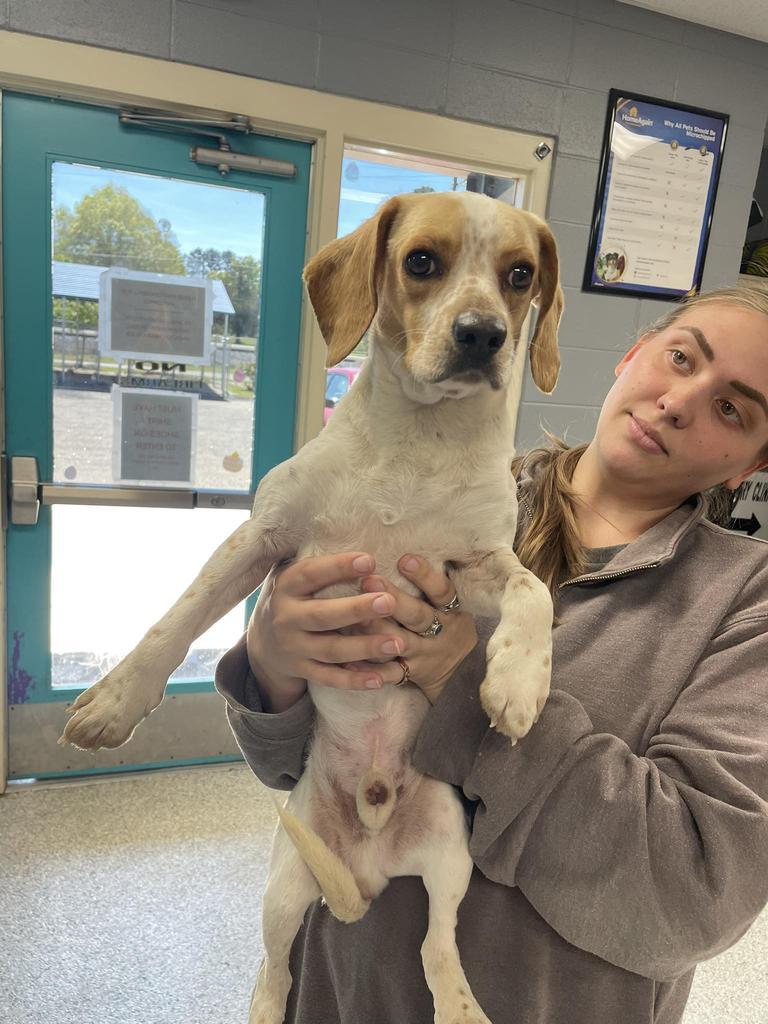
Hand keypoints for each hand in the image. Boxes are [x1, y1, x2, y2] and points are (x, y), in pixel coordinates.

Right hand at [246, 551, 408, 710]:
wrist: (263, 644)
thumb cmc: (293, 598)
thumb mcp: (293, 575)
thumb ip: (319, 563)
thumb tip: (358, 536)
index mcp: (286, 587)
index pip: (311, 574)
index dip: (338, 567)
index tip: (370, 560)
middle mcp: (286, 618)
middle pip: (322, 616)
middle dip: (356, 610)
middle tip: (389, 602)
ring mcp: (294, 648)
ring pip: (331, 650)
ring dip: (364, 648)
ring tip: (396, 642)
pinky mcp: (302, 671)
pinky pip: (330, 678)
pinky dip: (355, 680)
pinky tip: (380, 678)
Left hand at [350, 555, 477, 704]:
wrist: (461, 672)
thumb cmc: (448, 623)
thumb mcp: (451, 603)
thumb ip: (433, 582)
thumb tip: (407, 541)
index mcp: (451, 610)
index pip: (442, 591)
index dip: (425, 576)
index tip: (404, 559)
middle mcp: (440, 632)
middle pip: (417, 616)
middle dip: (393, 599)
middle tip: (369, 580)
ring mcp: (423, 655)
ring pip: (399, 643)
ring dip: (376, 630)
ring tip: (353, 617)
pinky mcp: (409, 674)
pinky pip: (389, 674)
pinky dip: (369, 670)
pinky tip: (348, 660)